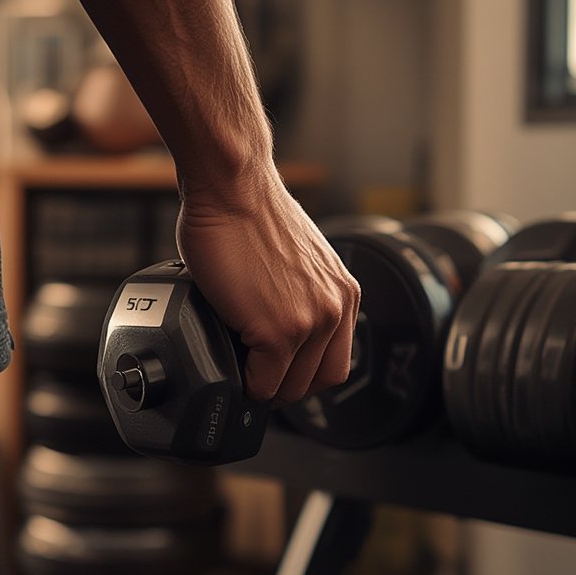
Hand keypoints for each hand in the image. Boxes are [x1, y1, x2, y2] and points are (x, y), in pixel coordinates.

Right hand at [176, 167, 360, 402]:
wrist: (232, 186)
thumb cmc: (248, 213)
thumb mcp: (295, 261)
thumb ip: (298, 295)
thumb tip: (275, 324)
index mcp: (343, 292)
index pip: (335, 360)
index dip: (301, 370)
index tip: (278, 367)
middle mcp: (336, 308)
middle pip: (318, 381)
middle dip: (284, 382)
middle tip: (256, 371)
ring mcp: (310, 322)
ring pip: (291, 388)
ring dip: (263, 383)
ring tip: (242, 365)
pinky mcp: (279, 332)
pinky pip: (263, 383)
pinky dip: (245, 382)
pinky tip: (232, 363)